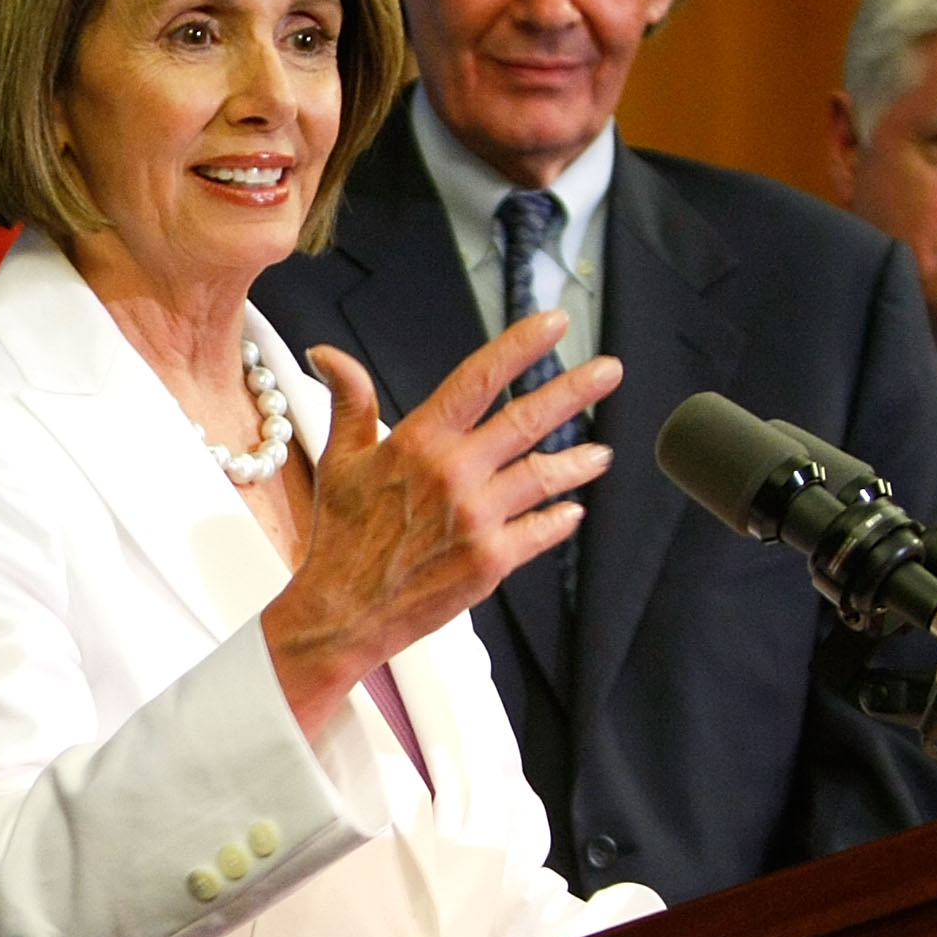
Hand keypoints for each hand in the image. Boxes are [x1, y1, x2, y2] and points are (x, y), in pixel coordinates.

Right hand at [262, 313, 620, 738]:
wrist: (344, 611)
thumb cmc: (342, 538)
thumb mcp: (338, 460)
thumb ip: (349, 400)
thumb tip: (328, 353)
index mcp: (418, 442)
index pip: (478, 380)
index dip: (520, 346)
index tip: (554, 324)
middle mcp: (454, 474)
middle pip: (527, 419)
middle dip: (574, 390)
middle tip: (609, 371)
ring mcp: (477, 518)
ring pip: (544, 475)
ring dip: (577, 462)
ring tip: (599, 454)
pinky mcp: (492, 560)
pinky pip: (540, 530)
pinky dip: (559, 519)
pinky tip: (570, 511)